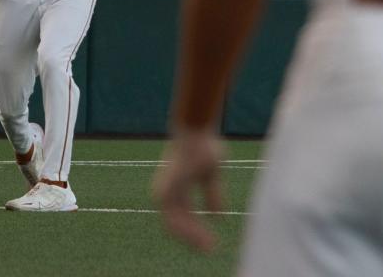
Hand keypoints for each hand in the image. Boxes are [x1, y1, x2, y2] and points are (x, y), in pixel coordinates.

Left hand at [153, 128, 224, 251]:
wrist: (195, 132)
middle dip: (195, 238)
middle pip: (178, 224)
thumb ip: (213, 194)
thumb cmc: (203, 147)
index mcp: (176, 188)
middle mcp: (167, 193)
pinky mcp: (165, 193)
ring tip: (209, 247)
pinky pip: (174, 220)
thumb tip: (219, 216)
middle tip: (211, 250)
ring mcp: (164, 193)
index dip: (197, 230)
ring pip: (175, 226)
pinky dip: (189, 231)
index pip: (184, 216)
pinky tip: (203, 237)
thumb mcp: (211, 175)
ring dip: (192, 238)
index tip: (212, 242)